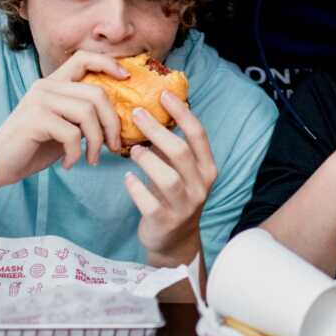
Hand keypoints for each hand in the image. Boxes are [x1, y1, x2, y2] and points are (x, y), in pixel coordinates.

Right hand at [0, 51, 126, 186]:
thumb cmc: (33, 147)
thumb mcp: (64, 126)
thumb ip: (83, 116)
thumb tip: (119, 117)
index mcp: (52, 83)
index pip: (83, 58)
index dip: (107, 63)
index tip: (126, 78)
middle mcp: (45, 86)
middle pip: (96, 93)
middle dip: (112, 123)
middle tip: (114, 146)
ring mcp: (39, 100)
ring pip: (88, 113)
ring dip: (96, 142)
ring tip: (92, 159)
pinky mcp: (35, 119)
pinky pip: (72, 133)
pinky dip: (76, 153)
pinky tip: (69, 163)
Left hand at [124, 92, 217, 267]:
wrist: (174, 241)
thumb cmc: (174, 195)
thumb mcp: (180, 171)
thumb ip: (171, 147)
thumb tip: (150, 112)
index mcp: (207, 168)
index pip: (198, 135)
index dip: (182, 112)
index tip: (163, 94)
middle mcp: (200, 186)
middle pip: (181, 152)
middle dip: (157, 130)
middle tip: (136, 114)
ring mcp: (185, 206)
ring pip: (167, 178)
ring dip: (147, 160)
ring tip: (133, 150)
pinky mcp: (165, 222)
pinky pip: (149, 202)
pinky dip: (136, 188)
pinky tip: (128, 178)